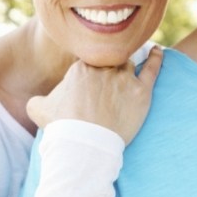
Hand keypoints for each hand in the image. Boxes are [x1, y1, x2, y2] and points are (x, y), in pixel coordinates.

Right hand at [27, 46, 162, 143]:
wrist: (84, 144)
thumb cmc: (61, 128)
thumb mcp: (39, 109)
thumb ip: (38, 99)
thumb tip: (37, 102)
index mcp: (80, 68)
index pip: (90, 60)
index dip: (92, 70)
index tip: (92, 80)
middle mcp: (103, 68)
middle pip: (110, 59)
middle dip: (109, 66)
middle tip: (110, 77)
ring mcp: (123, 78)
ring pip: (128, 63)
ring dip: (128, 64)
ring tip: (134, 63)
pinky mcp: (141, 91)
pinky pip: (152, 68)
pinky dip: (156, 58)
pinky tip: (158, 52)